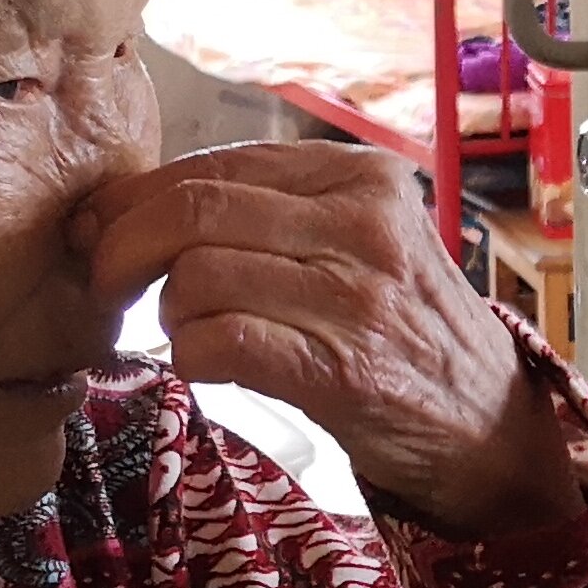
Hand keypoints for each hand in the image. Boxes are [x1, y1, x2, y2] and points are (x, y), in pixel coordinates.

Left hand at [79, 143, 587, 536]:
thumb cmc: (406, 330)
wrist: (489, 424)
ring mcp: (357, 298)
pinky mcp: (343, 370)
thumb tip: (127, 207)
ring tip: (185, 332)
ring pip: (198, 276)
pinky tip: (206, 365)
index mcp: (362, 176)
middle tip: (104, 284)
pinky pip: (221, 343)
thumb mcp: (361, 240)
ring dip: (166, 313)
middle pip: (193, 211)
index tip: (99, 228)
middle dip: (121, 248)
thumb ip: (273, 212)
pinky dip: (190, 356)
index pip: (216, 164)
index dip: (137, 197)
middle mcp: (364, 225)